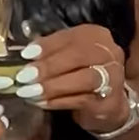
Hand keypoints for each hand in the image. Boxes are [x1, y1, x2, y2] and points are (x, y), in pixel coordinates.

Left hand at [14, 25, 128, 133]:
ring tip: (30, 91)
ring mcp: (113, 77)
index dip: (48, 45)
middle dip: (49, 66)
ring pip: (84, 78)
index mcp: (96, 36)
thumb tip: (25, 56)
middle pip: (79, 55)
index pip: (71, 37)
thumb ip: (51, 53)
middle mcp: (109, 53)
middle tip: (25, 76)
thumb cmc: (82, 75)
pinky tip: (41, 103)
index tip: (26, 54)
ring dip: (53, 85)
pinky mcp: (110, 101)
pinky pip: (82, 100)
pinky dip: (58, 101)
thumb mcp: (68, 57)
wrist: (108, 104)